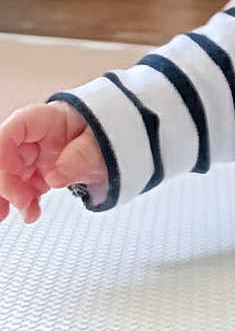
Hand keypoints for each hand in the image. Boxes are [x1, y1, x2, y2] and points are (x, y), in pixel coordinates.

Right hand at [0, 101, 106, 223]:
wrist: (124, 140)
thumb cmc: (112, 129)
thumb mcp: (105, 139)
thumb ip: (82, 155)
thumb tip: (55, 177)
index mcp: (50, 119)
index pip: (15, 129)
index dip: (4, 153)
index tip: (9, 175)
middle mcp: (38, 137)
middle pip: (6, 156)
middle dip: (5, 183)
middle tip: (15, 205)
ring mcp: (38, 155)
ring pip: (11, 175)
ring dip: (11, 197)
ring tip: (28, 213)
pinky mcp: (41, 171)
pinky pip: (23, 187)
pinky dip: (24, 202)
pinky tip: (32, 212)